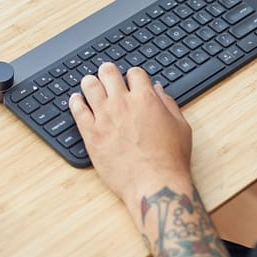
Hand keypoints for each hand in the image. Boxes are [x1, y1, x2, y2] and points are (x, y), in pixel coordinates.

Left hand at [70, 63, 192, 217]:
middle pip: (108, 72)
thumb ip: (168, 104)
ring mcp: (105, 117)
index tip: (131, 81)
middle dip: (108, 72)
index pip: (134, 72)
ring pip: (89, 86)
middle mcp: (123, 103)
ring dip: (90, 83)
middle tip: (107, 76)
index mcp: (146, 99)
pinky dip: (75, 102)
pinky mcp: (91, 134)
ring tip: (90, 85)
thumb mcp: (180, 126)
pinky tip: (76, 101)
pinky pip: (77, 110)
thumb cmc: (170, 160)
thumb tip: (158, 90)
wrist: (154, 184)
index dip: (133, 75)